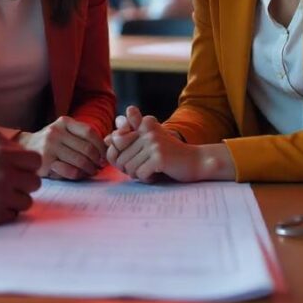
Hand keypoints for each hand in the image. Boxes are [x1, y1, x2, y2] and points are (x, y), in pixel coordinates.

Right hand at [0, 133, 40, 227]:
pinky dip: (5, 214)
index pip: (35, 161)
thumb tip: (24, 160)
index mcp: (0, 156)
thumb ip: (1, 154)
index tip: (22, 173)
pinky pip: (13, 216)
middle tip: (11, 188)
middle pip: (34, 183)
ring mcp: (1, 196)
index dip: (29, 167)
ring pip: (27, 202)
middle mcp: (4, 174)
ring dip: (16, 202)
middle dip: (24, 186)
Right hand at [17, 116, 106, 179]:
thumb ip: (81, 136)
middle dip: (97, 160)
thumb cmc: (50, 142)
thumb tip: (107, 148)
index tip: (104, 155)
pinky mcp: (46, 162)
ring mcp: (49, 146)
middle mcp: (56, 132)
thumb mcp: (64, 132)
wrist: (24, 148)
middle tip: (99, 166)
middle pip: (87, 148)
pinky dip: (79, 175)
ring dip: (90, 169)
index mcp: (64, 122)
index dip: (101, 146)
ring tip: (92, 171)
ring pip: (80, 161)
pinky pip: (70, 171)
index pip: (90, 132)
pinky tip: (80, 174)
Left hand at [106, 108, 234, 182]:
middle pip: (120, 157)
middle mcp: (147, 130)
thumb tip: (107, 139)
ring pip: (129, 167)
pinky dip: (147, 179)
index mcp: (143, 123)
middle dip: (129, 168)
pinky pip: (140, 174)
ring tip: (152, 169)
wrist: (195, 162)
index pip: (115, 141)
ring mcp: (153, 143)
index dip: (120, 155)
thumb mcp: (147, 143)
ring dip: (138, 174)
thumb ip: (127, 139)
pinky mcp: (159, 157)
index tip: (134, 157)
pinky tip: (157, 174)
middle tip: (145, 167)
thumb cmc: (168, 155)